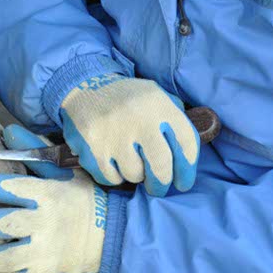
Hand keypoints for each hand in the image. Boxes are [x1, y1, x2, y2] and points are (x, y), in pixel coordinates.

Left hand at [0, 125, 105, 272]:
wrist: (109, 233)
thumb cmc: (79, 196)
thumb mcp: (61, 169)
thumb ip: (33, 151)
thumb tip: (8, 132)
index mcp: (48, 194)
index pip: (10, 188)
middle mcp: (46, 224)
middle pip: (2, 226)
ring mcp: (45, 254)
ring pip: (3, 260)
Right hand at [60, 73, 198, 195]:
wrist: (84, 86)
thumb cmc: (128, 99)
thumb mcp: (155, 95)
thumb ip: (174, 116)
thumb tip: (189, 150)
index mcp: (159, 105)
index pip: (186, 144)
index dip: (188, 169)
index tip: (183, 182)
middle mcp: (139, 119)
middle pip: (161, 169)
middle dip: (162, 184)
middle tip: (159, 186)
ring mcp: (115, 135)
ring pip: (135, 175)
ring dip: (135, 174)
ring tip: (130, 161)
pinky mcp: (93, 149)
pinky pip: (111, 178)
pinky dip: (114, 175)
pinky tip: (113, 161)